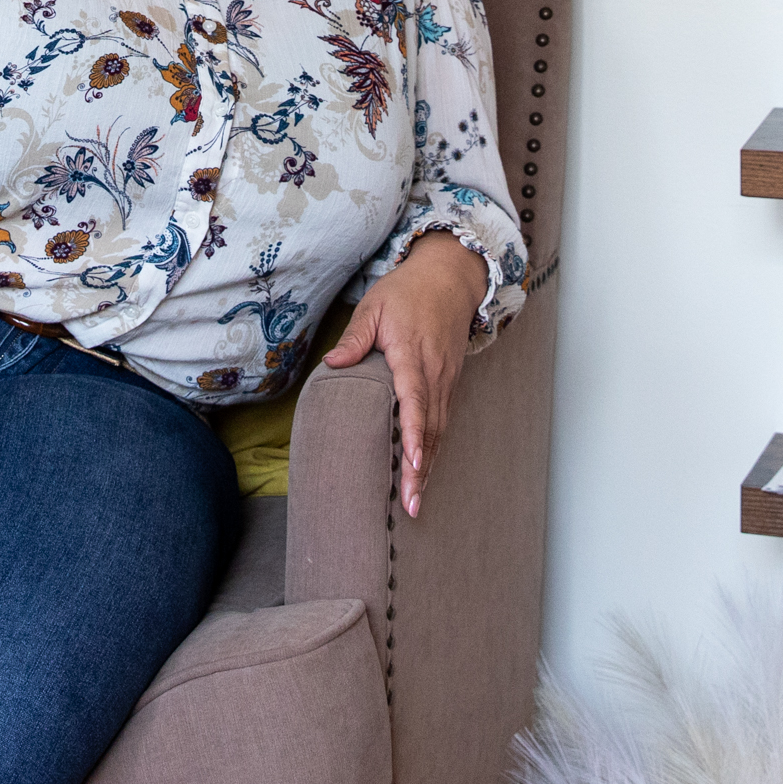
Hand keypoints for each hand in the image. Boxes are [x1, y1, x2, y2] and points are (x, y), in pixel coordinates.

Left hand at [323, 232, 482, 518]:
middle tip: (411, 505)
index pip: (415, 399)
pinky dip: (435, 449)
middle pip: (430, 427)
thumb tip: (332, 364)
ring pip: (439, 429)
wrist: (450, 278)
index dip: (415, 432)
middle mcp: (434, 373)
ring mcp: (446, 380)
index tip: (413, 461)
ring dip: (429, 467)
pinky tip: (424, 473)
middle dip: (422, 468)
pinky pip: (442, 421)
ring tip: (416, 502)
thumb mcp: (374, 306)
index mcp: (412, 354)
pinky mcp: (449, 383)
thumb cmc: (407, 292)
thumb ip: (355, 337)